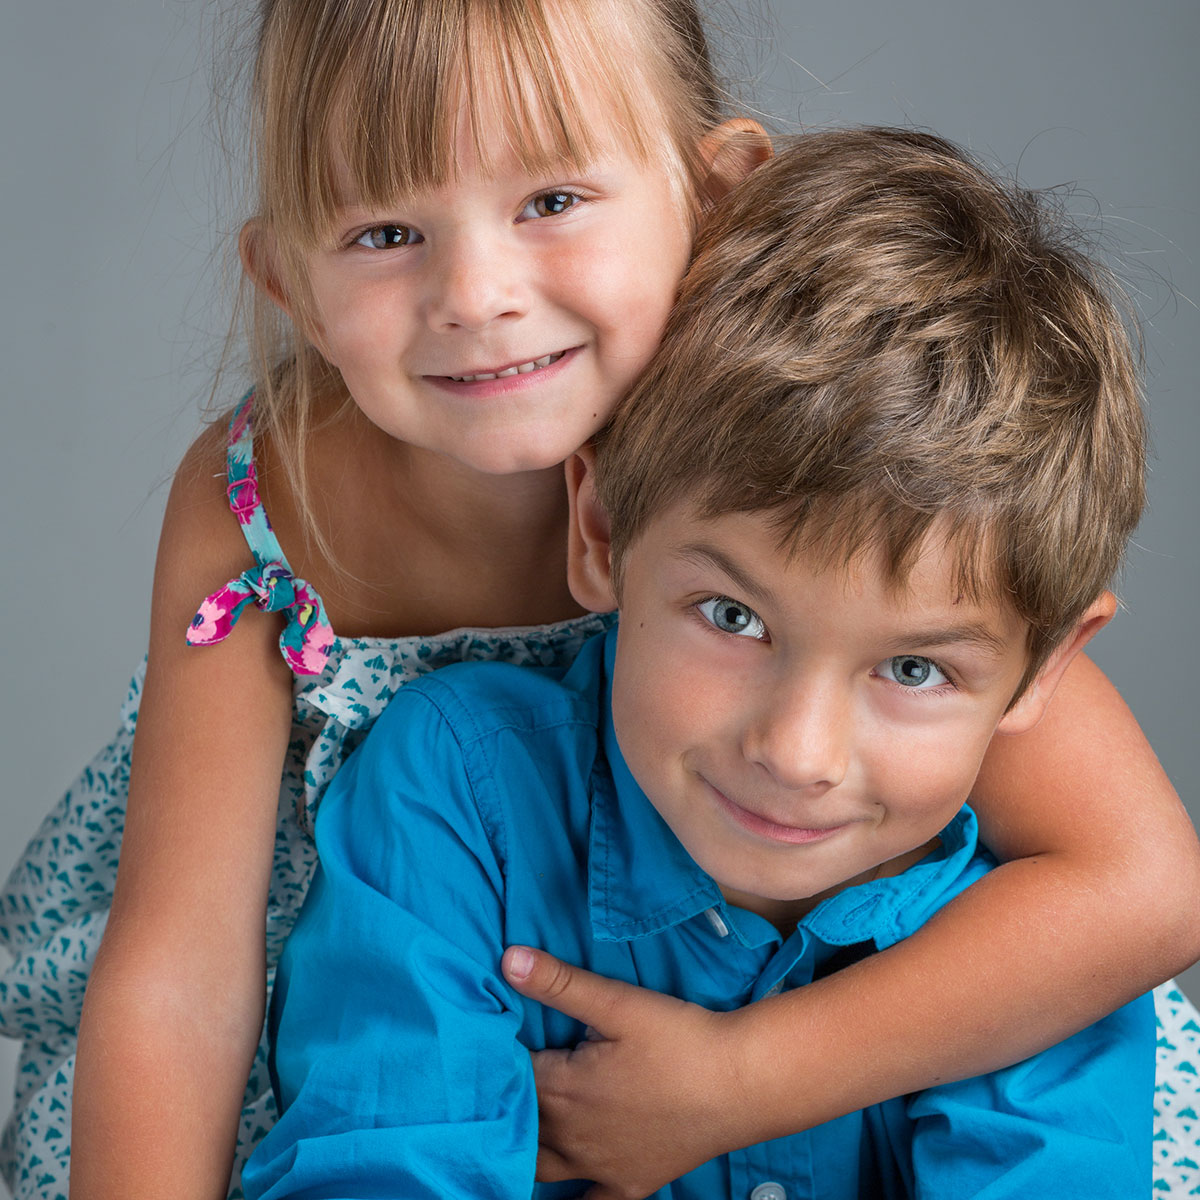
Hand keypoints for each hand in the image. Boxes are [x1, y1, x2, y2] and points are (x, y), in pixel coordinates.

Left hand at [502, 946, 749, 1198]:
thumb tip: (506, 960)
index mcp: (562, 1091)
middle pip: (518, 1124)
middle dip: (505, 1101)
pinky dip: (568, 1197)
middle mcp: (571, 1139)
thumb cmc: (679, 1039)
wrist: (742, 1085)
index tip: (482, 1042)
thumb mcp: (618, 1002)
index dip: (492, 1060)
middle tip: (498, 1078)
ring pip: (540, 1167)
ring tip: (518, 1122)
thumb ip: (559, 983)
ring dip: (525, 1146)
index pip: (507, 1079)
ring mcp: (599, 1169)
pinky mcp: (629, 1185)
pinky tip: (562, 1182)